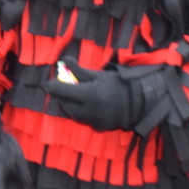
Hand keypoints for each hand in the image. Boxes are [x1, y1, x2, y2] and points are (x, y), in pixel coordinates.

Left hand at [45, 58, 169, 133]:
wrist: (140, 100)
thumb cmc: (117, 83)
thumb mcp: (98, 74)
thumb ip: (78, 70)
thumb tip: (63, 61)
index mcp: (89, 94)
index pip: (61, 91)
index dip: (52, 86)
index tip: (48, 83)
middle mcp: (90, 111)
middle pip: (65, 105)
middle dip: (63, 96)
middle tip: (65, 88)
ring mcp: (95, 121)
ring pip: (73, 114)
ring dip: (71, 105)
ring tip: (78, 96)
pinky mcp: (99, 128)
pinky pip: (84, 120)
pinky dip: (82, 113)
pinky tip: (89, 105)